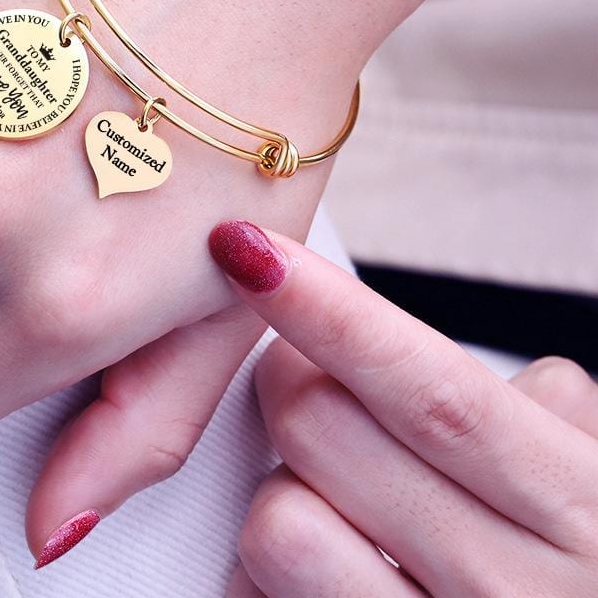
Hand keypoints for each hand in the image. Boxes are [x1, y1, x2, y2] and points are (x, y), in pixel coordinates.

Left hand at [209, 221, 597, 596]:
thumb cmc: (593, 561)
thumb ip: (530, 412)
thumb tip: (415, 356)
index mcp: (580, 509)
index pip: (433, 392)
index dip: (331, 314)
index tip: (253, 253)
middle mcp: (509, 589)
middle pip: (323, 434)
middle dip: (288, 377)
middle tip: (308, 371)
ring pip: (280, 524)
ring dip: (283, 487)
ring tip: (329, 489)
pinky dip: (267, 568)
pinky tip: (322, 551)